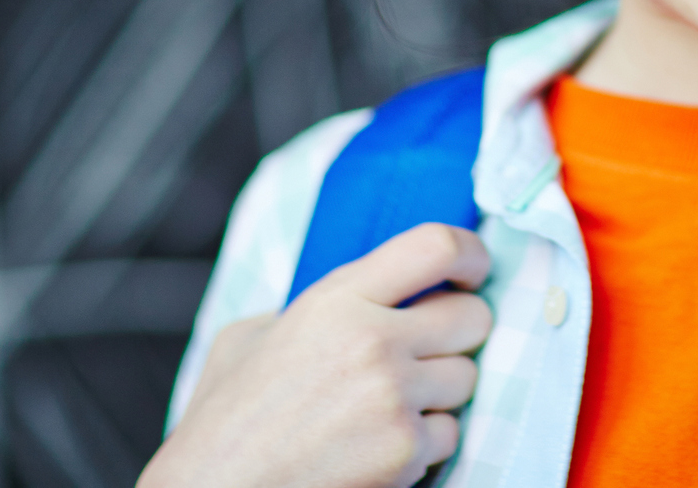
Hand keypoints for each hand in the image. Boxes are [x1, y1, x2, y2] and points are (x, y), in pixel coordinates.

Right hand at [139, 224, 493, 487]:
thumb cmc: (224, 422)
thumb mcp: (252, 335)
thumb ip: (316, 306)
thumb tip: (367, 294)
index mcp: (335, 299)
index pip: (436, 245)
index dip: (470, 254)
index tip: (473, 270)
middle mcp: (372, 341)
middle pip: (473, 316)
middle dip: (458, 335)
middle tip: (428, 351)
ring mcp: (393, 398)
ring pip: (467, 380)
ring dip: (438, 395)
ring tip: (385, 408)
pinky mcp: (404, 452)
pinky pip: (449, 434)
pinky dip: (424, 445)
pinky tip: (378, 447)